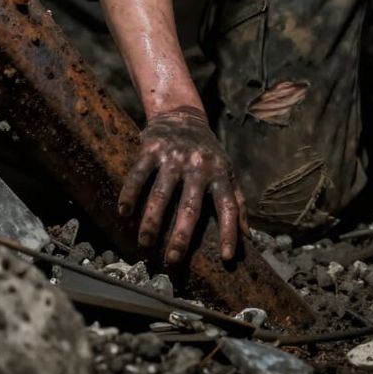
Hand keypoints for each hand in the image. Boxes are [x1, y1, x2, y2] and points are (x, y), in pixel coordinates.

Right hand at [119, 106, 247, 262]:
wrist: (182, 114)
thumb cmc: (207, 152)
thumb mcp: (227, 172)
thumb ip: (238, 202)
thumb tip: (248, 237)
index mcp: (220, 173)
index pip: (229, 206)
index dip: (229, 232)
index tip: (226, 257)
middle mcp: (198, 165)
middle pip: (190, 206)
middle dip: (181, 235)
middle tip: (173, 259)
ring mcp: (174, 156)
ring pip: (161, 194)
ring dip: (152, 221)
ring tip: (145, 242)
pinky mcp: (152, 148)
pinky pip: (138, 175)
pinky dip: (130, 194)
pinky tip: (124, 212)